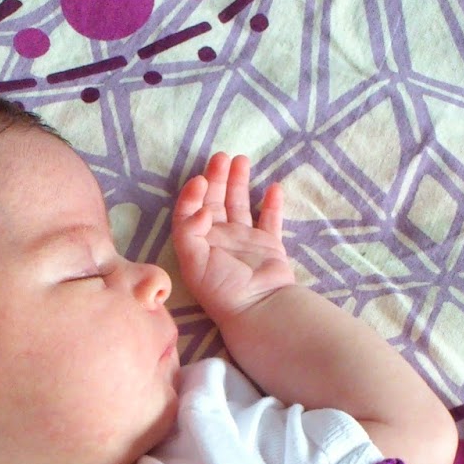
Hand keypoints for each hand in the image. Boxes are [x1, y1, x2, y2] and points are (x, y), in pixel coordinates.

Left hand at [171, 151, 295, 324]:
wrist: (258, 307)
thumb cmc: (222, 288)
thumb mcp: (194, 261)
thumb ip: (190, 230)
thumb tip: (203, 209)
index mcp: (198, 245)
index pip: (191, 212)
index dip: (193, 194)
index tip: (201, 179)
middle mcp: (220, 241)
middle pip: (215, 202)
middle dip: (217, 178)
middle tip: (221, 156)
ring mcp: (245, 242)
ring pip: (240, 205)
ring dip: (239, 182)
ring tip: (242, 160)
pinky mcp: (269, 246)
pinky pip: (270, 220)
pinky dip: (272, 204)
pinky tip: (273, 188)